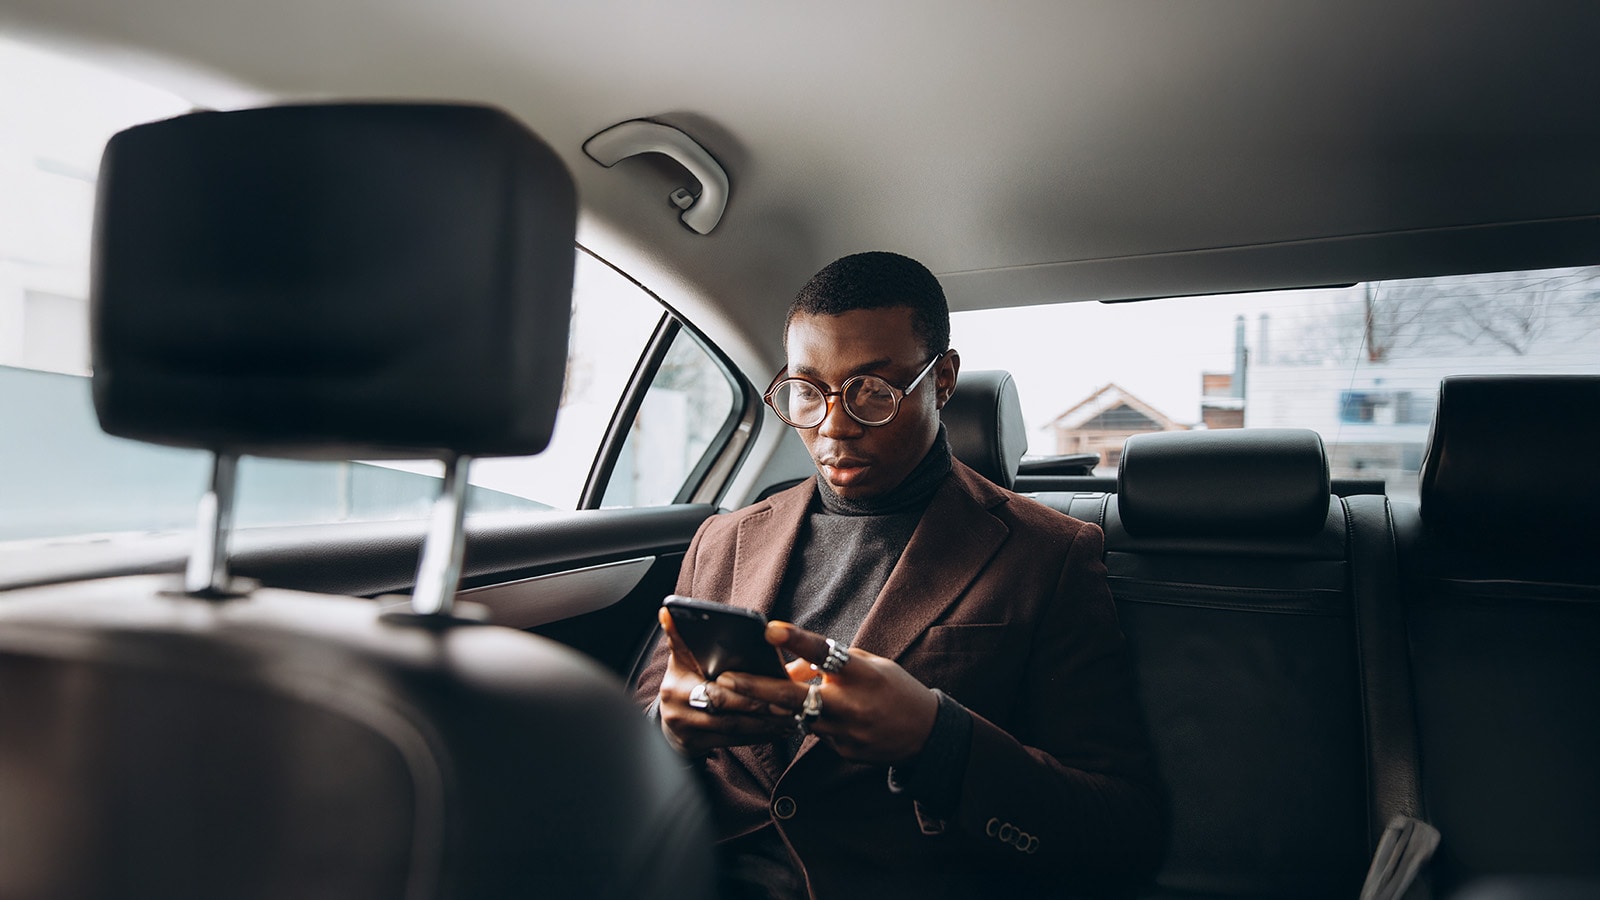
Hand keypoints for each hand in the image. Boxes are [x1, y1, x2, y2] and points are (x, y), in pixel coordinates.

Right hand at [654, 607, 800, 756]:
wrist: (671, 723)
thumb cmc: (686, 682)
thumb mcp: (682, 659)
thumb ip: (681, 637)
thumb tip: (667, 611)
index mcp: (677, 681)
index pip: (711, 681)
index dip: (741, 681)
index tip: (768, 678)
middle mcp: (677, 706)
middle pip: (725, 703)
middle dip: (758, 703)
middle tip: (789, 701)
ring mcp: (686, 729)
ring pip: (733, 726)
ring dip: (765, 723)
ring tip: (791, 717)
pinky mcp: (695, 746)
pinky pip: (734, 741)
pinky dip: (759, 736)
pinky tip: (779, 731)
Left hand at [717, 620, 938, 763]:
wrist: (926, 734)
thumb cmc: (894, 689)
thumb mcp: (868, 665)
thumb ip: (829, 663)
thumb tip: (790, 666)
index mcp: (860, 674)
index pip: (823, 652)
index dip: (795, 640)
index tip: (769, 629)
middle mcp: (850, 704)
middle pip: (794, 697)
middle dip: (756, 687)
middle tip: (725, 679)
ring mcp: (845, 732)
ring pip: (797, 717)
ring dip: (772, 707)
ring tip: (740, 696)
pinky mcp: (842, 750)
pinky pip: (815, 732)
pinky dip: (808, 721)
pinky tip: (804, 714)